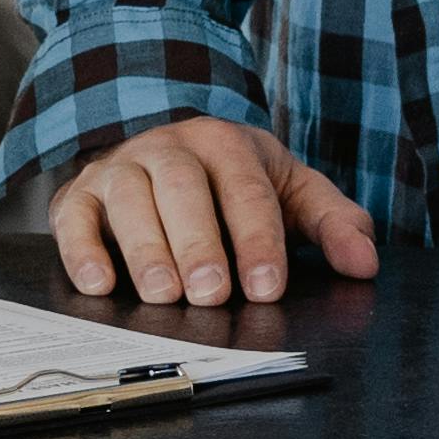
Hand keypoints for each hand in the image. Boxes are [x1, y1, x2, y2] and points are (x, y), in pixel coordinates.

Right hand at [44, 116, 379, 306]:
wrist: (159, 149)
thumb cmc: (230, 182)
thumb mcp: (287, 189)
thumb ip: (331, 222)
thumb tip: (365, 262)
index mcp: (225, 143)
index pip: (245, 188)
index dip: (257, 238)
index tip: (266, 285)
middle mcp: (168, 149)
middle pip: (182, 189)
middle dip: (198, 242)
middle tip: (212, 293)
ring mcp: (120, 169)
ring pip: (128, 200)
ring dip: (145, 249)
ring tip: (163, 294)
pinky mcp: (79, 195)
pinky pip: (73, 218)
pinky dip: (82, 251)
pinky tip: (98, 284)